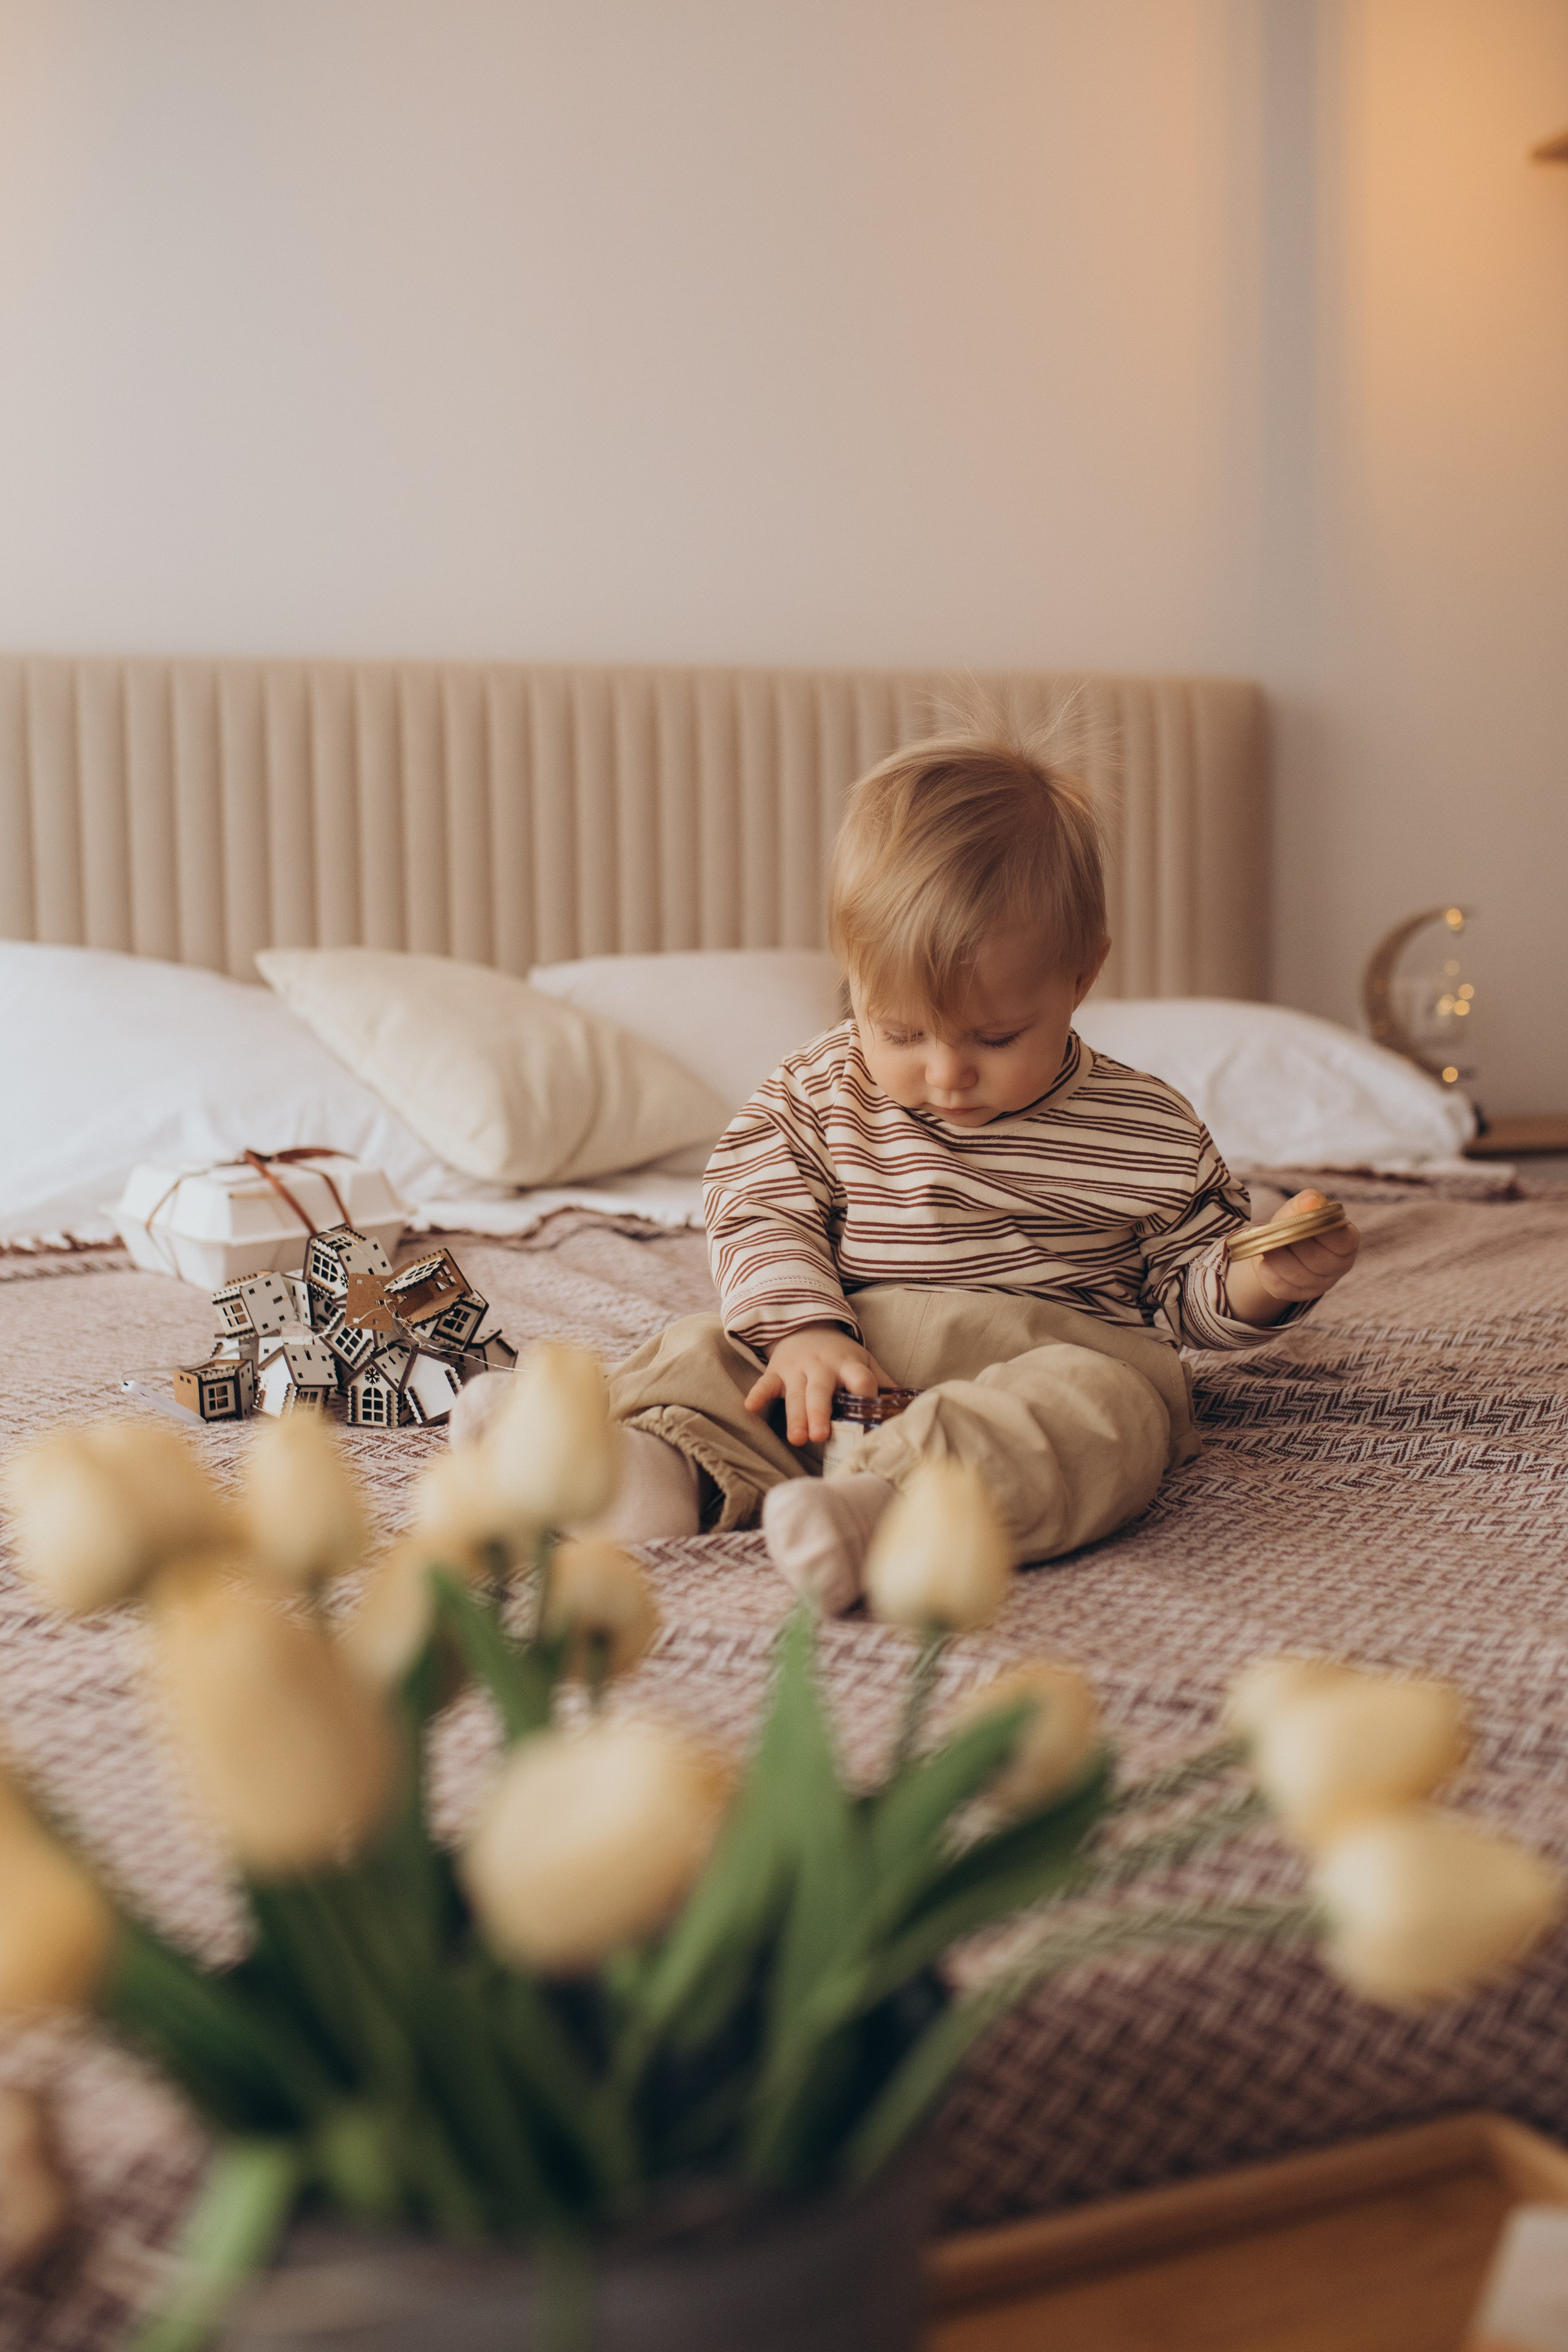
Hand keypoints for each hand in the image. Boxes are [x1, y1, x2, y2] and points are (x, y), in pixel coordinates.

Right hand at [744, 1324, 895, 1447]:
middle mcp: (823, 1366)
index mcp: (849, 1365)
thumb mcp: (865, 1362)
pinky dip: (758, 1394)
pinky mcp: (776, 1371)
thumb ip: (883, 1383)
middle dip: (821, 1413)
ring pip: (796, 1393)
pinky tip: (750, 1408)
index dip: (865, 1394)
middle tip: (821, 1437)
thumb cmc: (840, 1355)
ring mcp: (798, 1368)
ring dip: (795, 1415)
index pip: (861, 1379)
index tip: (868, 1416)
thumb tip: (910, 1408)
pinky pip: (765, 1383)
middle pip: (822, 1390)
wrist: (806, 1326)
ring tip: (797, 1438)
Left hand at [1225, 1189, 1360, 1327]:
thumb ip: (1307, 1202)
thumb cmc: (1296, 1222)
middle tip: (1279, 1233)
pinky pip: (1283, 1287)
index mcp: (1347, 1240)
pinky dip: (1269, 1272)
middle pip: (1318, 1260)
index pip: (1343, 1241)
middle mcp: (1339, 1265)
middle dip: (1294, 1244)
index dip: (1321, 1232)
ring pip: (1299, 1275)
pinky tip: (1265, 1262)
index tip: (1304, 1222)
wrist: (1279, 1245)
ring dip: (1278, 1258)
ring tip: (1268, 1245)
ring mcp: (1321, 1284)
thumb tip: (1312, 1201)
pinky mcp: (1299, 1295)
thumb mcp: (1300, 1208)